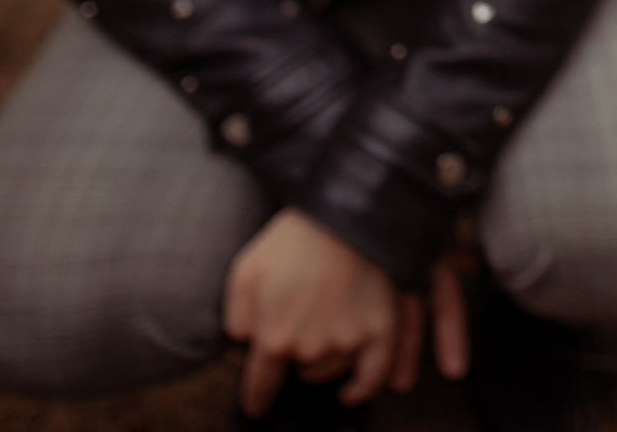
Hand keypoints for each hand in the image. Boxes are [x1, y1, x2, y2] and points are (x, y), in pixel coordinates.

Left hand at [224, 209, 469, 413]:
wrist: (348, 212)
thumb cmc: (293, 239)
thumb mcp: (245, 271)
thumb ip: (236, 320)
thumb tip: (240, 352)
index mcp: (275, 337)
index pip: (260, 382)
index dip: (256, 396)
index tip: (255, 404)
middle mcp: (311, 348)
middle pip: (297, 372)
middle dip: (292, 357)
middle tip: (297, 326)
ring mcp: (349, 342)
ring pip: (330, 371)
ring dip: (322, 363)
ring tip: (322, 335)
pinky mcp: (381, 330)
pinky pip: (373, 375)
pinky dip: (362, 388)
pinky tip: (351, 392)